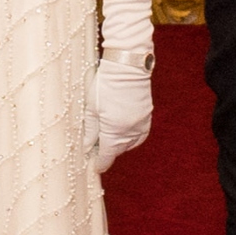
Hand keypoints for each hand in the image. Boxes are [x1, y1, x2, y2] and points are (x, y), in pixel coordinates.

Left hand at [88, 57, 152, 172]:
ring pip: (130, 144)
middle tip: (96, 147)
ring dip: (119, 144)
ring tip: (108, 136)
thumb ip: (90, 131)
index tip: (95, 168)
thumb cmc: (105, 84)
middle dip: (108, 151)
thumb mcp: (91, 108)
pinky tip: (122, 130)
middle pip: (118, 150)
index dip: (100, 163)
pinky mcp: (147, 116)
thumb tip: (87, 148)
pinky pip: (139, 134)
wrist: (127, 66)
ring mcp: (141, 124)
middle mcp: (130, 131)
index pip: (107, 156)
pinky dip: (131, 136)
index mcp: (114, 131)